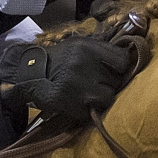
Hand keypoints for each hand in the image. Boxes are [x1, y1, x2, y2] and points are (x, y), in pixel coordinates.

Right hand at [0, 35, 135, 124]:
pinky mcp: (68, 103)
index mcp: (88, 48)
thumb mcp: (79, 46)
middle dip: (108, 84)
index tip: (113, 71)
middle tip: (96, 83)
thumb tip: (128, 61)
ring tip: (88, 95)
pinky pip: (91, 112)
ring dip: (100, 99)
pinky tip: (78, 104)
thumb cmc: (60, 59)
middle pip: (116, 82)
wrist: (29, 73)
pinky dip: (87, 111)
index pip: (122, 61)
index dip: (120, 68)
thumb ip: (102, 51)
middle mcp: (83, 65)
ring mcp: (76, 85)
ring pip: (107, 98)